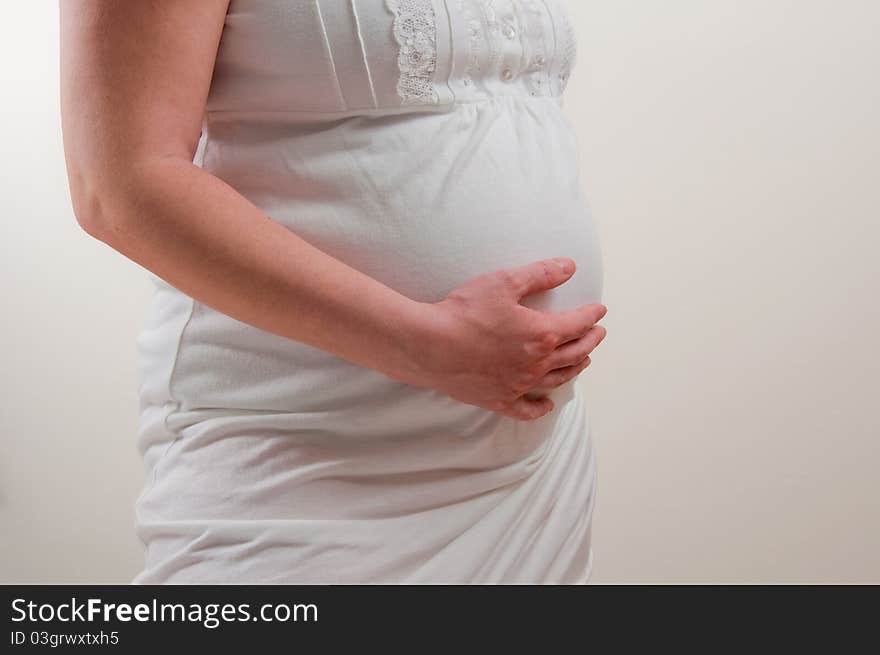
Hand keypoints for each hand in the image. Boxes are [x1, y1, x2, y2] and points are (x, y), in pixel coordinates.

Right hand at [404, 257, 606, 419]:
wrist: (430, 346)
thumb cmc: (465, 311)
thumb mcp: (504, 282)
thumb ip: (540, 274)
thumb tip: (569, 267)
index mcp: (543, 334)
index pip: (578, 324)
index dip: (592, 315)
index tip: (600, 310)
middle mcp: (537, 364)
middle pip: (575, 353)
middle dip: (590, 341)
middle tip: (598, 333)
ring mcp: (519, 385)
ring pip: (557, 380)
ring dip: (574, 369)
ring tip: (582, 361)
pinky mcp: (499, 400)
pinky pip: (527, 409)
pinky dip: (541, 407)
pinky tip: (547, 405)